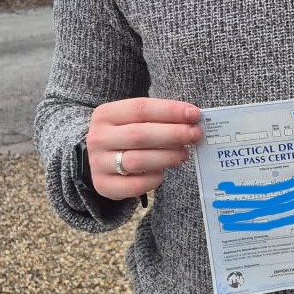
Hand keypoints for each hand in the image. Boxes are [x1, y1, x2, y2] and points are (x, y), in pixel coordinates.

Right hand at [85, 97, 201, 200]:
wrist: (99, 157)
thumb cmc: (125, 133)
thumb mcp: (133, 119)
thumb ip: (159, 117)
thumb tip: (192, 119)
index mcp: (105, 114)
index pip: (141, 108)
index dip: (170, 110)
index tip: (194, 114)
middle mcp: (98, 138)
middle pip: (140, 134)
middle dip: (173, 134)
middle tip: (195, 134)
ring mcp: (98, 163)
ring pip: (137, 161)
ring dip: (167, 157)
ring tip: (185, 153)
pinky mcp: (103, 185)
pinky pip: (134, 186)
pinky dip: (153, 179)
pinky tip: (163, 172)